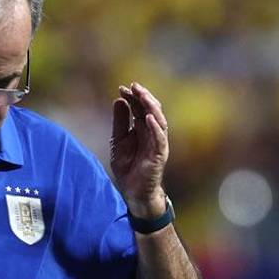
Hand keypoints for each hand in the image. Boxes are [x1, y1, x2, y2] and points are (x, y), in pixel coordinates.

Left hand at [110, 82, 168, 218]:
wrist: (134, 192)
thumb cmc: (128, 168)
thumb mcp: (118, 141)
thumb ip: (120, 122)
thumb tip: (119, 100)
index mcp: (142, 129)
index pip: (140, 108)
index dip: (133, 97)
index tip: (122, 88)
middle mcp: (152, 133)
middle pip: (151, 110)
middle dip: (143, 97)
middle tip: (133, 86)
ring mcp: (157, 143)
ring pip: (159, 120)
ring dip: (151, 107)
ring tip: (142, 96)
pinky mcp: (160, 155)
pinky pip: (160, 139)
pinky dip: (155, 127)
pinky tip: (148, 117)